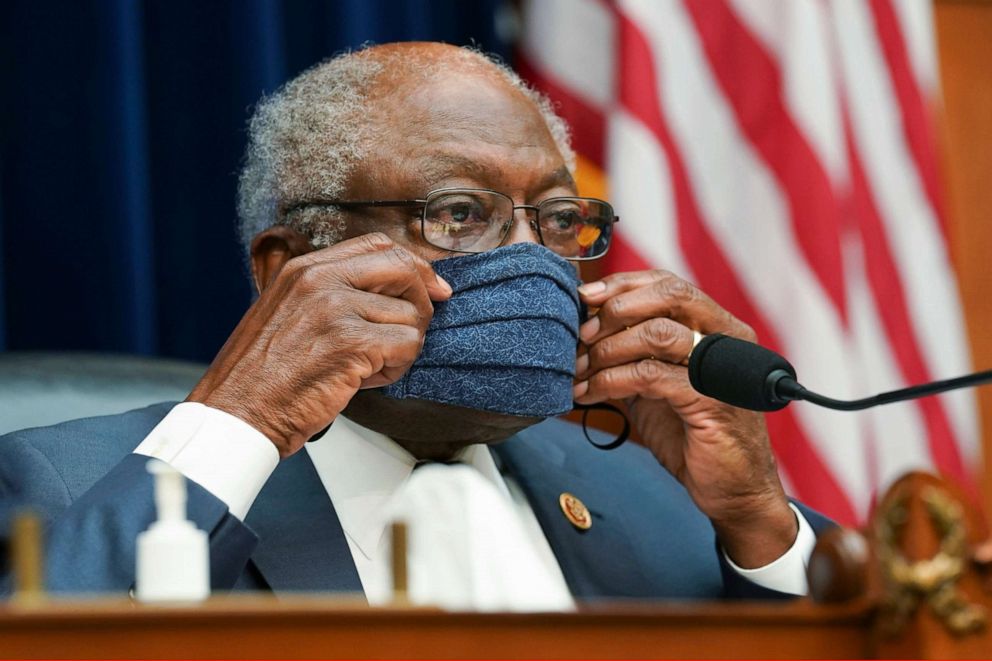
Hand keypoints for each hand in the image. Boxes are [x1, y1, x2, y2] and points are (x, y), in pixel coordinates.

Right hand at [187, 233, 451, 458]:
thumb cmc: (261, 376)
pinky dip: (395, 369)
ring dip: (401, 347)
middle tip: (411, 332)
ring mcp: (335, 308)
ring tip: (368, 367)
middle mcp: (320, 279)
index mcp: (305, 268)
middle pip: (403, 268)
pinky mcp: (350, 342)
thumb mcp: (288, 313)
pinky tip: (365, 380)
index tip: (431, 288)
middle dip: (420, 301)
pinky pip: (407, 345)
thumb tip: (389, 290)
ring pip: (410, 315)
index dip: (414, 266)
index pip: (379, 245)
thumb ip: (331, 293)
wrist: (237, 414)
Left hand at [573, 271, 796, 566]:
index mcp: (715, 327)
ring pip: (657, 333)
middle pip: (669, 295)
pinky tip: (588, 394)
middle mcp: (725, 339)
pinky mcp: (711, 402)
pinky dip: (610, 381)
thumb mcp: (655, 383)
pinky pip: (651, 376)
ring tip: (578, 369)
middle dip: (615, 309)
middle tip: (581, 334)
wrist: (731, 490)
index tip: (584, 297)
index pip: (668, 283)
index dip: (622, 284)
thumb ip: (631, 352)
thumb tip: (582, 328)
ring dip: (607, 349)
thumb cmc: (692, 433)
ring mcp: (721, 369)